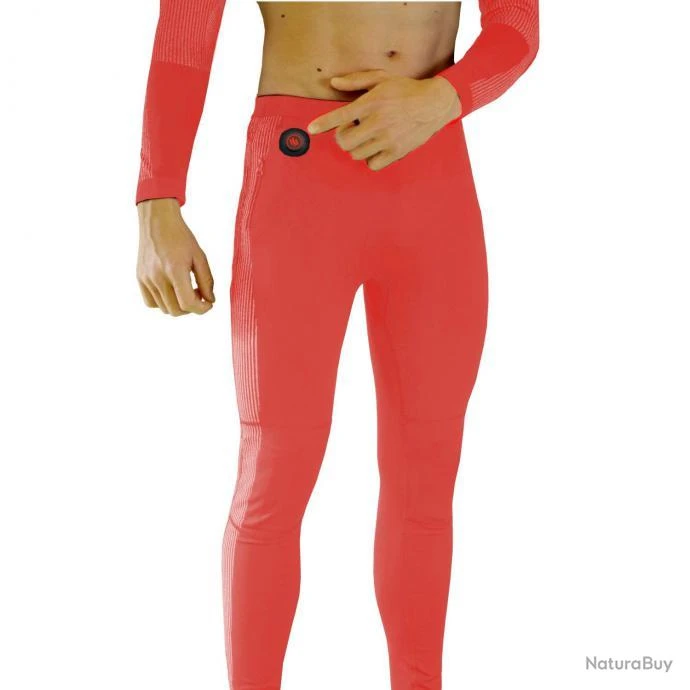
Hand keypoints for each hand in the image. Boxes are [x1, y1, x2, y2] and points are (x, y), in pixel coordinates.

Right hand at [136, 198, 214, 315]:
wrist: (158, 221)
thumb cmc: (181, 237)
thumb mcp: (200, 256)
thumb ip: (207, 281)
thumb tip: (210, 301)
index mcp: (175, 270)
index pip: (188, 304)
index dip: (202, 309)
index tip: (209, 304)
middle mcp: (158, 277)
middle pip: (176, 311)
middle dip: (191, 308)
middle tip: (198, 294)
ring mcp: (146, 279)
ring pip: (164, 309)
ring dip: (178, 306)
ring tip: (186, 290)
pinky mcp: (140, 278)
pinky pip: (151, 303)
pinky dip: (163, 303)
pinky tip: (172, 291)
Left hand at [307, 70, 460, 170]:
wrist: (435, 103)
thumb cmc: (405, 89)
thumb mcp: (382, 78)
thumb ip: (356, 80)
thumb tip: (334, 82)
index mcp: (371, 103)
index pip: (339, 117)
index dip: (323, 124)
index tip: (312, 129)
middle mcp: (377, 122)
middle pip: (344, 142)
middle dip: (343, 137)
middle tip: (352, 130)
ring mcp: (387, 140)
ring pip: (356, 154)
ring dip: (357, 147)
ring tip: (367, 137)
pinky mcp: (396, 152)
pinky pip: (372, 165)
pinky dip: (370, 159)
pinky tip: (376, 148)